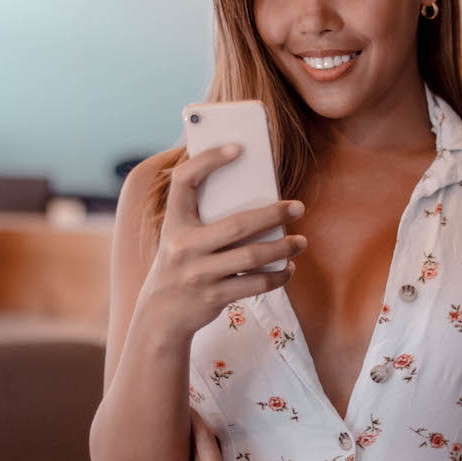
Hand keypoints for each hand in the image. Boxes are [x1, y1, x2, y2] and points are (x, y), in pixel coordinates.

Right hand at [141, 144, 307, 336]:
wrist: (161, 312)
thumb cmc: (182, 262)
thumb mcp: (181, 234)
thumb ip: (206, 216)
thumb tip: (257, 192)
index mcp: (174, 221)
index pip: (184, 180)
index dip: (209, 160)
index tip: (238, 148)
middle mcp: (183, 246)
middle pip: (237, 225)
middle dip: (273, 214)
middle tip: (298, 207)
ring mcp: (198, 273)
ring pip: (251, 256)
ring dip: (282, 248)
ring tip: (300, 242)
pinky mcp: (213, 296)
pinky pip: (254, 284)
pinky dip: (277, 276)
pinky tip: (288, 269)